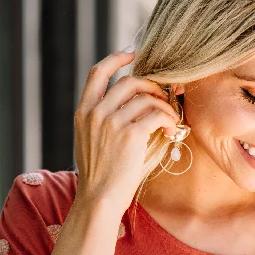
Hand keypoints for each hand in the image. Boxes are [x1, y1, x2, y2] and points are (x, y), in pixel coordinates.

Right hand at [73, 48, 180, 213]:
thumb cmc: (101, 178)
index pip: (97, 73)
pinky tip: (171, 128)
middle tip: (164, 96)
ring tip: (170, 118)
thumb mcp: (93, 143)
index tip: (132, 55)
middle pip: (129, 82)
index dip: (116, 59)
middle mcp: (96, 113)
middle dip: (151, 86)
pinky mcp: (130, 135)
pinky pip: (155, 115)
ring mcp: (112, 122)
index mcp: (83, 112)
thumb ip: (105, 122)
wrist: (99, 200)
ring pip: (145, 98)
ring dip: (163, 105)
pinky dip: (167, 118)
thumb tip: (135, 107)